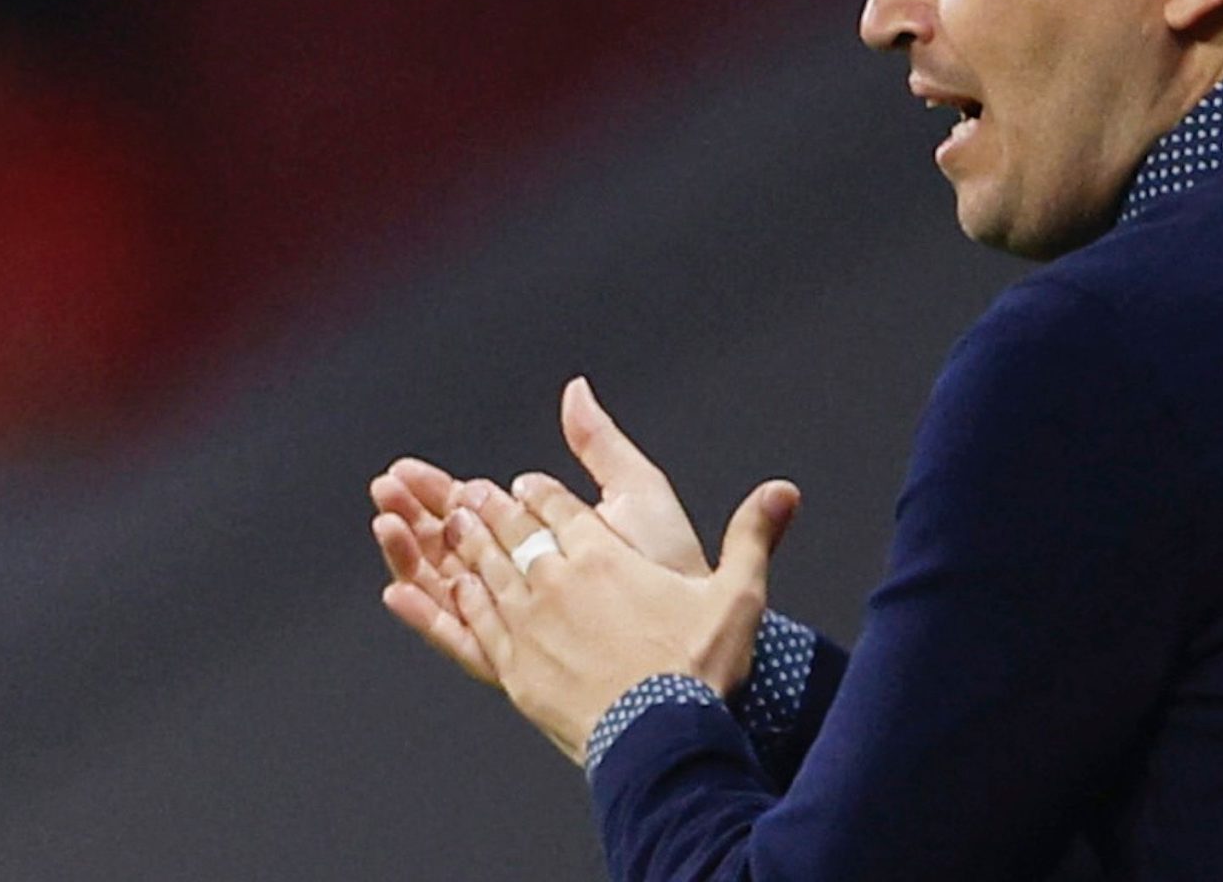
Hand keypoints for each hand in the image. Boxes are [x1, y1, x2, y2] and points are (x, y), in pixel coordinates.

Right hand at [370, 378, 710, 681]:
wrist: (698, 635)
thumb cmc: (674, 567)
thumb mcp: (636, 493)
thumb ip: (599, 445)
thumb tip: (575, 388)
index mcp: (550, 544)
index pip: (481, 512)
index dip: (442, 490)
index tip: (407, 469)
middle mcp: (530, 584)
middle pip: (454, 548)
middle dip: (415, 516)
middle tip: (384, 488)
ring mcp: (521, 625)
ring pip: (448, 589)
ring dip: (411, 556)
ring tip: (386, 523)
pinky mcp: (519, 662)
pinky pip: (463, 641)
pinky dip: (427, 618)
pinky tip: (397, 592)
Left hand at [445, 472, 799, 763]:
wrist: (658, 738)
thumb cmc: (696, 670)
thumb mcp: (738, 596)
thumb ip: (753, 537)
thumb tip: (782, 491)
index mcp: (604, 558)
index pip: (560, 510)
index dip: (538, 492)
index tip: (524, 484)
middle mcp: (557, 583)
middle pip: (513, 533)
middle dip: (490, 509)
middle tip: (469, 494)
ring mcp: (527, 625)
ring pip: (485, 571)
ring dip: (466, 545)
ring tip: (450, 527)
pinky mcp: (512, 667)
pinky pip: (471, 623)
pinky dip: (451, 601)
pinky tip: (440, 591)